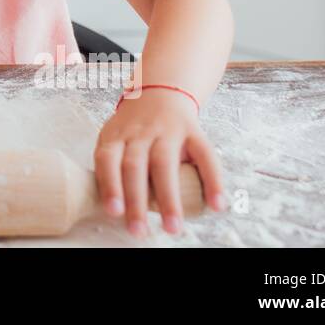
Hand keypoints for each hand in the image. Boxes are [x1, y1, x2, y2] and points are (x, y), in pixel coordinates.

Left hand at [94, 88, 228, 237]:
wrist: (161, 92)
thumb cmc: (134, 130)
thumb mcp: (114, 138)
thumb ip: (112, 168)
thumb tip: (113, 210)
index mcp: (116, 135)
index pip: (108, 160)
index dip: (110, 185)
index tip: (114, 212)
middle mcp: (140, 132)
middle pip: (135, 166)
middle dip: (137, 201)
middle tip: (139, 232)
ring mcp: (167, 130)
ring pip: (165, 164)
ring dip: (169, 199)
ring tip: (173, 227)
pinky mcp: (193, 131)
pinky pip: (205, 155)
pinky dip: (212, 181)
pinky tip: (216, 205)